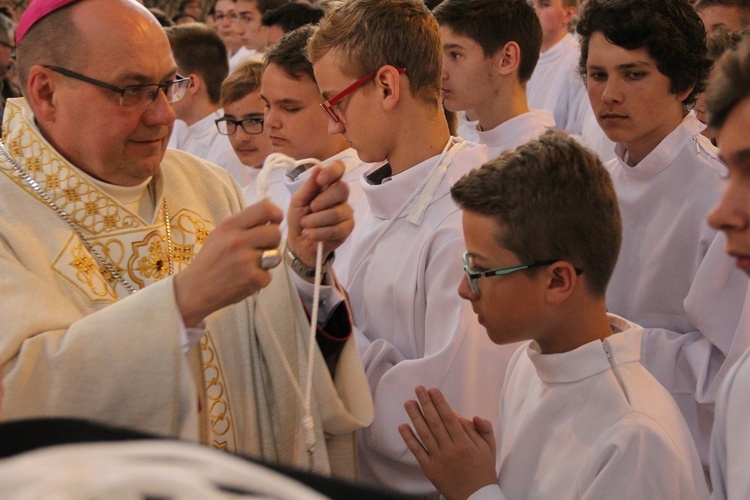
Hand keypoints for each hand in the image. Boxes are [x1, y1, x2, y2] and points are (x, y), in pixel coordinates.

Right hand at [174, 200, 282, 326]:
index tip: (275, 222)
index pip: (266, 209)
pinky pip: (268, 276)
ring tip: (251, 265)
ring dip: (268, 261)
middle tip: (262, 248)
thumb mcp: (221, 234)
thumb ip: (244, 223)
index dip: (276, 215)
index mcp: (230, 225)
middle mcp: (238, 240)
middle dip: (273, 241)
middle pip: (275, 232)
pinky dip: (259, 280)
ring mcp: (245, 260)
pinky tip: (244, 280)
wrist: (194, 289)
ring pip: (275, 255)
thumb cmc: (211, 260)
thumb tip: (271, 213)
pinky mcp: (251, 279)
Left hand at [286, 161, 352, 267]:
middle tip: (310, 209)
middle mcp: (340, 196)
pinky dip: (320, 232)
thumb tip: (318, 168)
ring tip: (305, 226)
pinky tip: (311, 234)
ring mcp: (346, 212)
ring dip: (316, 221)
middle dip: (322, 201)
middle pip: (342, 189)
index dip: (332, 171)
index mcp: (328, 184)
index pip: (339, 169)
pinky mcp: (347, 228)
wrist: (299, 243)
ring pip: (337, 212)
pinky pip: (337, 229)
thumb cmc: (299, 218)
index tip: (320, 180)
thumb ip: (308, 186)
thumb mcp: (298, 200)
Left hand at [399, 386, 497, 499]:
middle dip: (426, 404)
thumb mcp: (489, 448)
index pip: (450, 418)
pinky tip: (403, 426)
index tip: (433, 390)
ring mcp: (438, 460)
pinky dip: (409, 439)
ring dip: (415, 417)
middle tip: (418, 389)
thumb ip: (483, 429)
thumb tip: (471, 415)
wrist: (476, 498)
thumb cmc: (483, 470)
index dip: (440, 403)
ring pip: (425, 435)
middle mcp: (450, 450)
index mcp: (465, 444)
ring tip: (409, 403)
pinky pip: (418, 452)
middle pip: (435, 423)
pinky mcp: (430, 469)